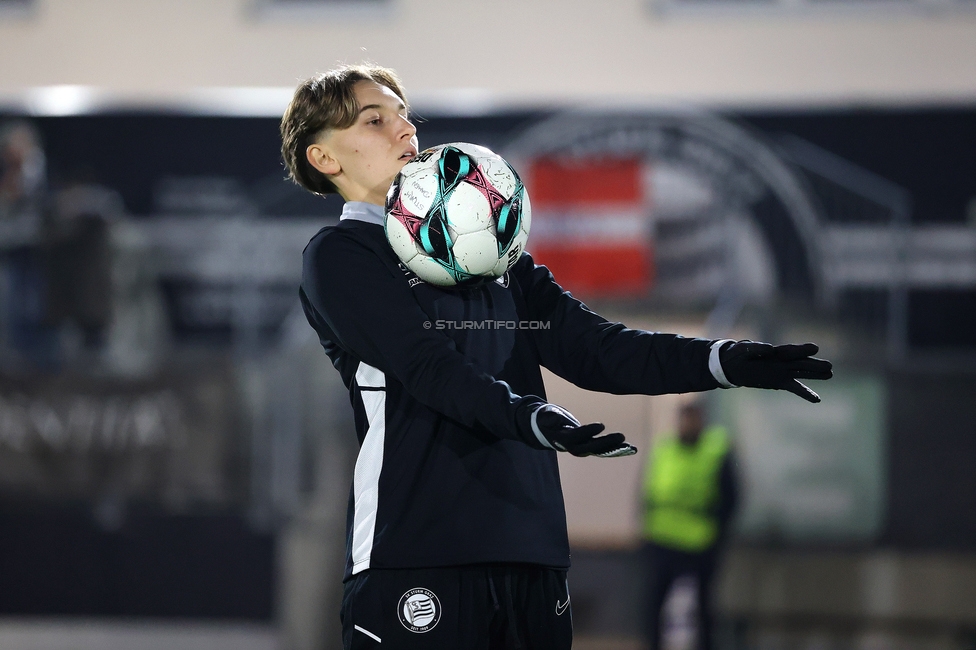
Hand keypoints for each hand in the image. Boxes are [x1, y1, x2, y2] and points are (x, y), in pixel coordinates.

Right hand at [522, 402, 636, 457]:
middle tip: (622, 436)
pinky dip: (617, 449)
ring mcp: (584, 448)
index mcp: (563, 439)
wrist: (548, 432)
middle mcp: (574, 447)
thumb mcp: (545, 416)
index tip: (601, 425)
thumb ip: (549, 417)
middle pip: (592, 447)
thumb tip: (555, 417)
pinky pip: (605, 450)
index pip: (578, 436)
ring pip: (601, 451)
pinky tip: (631, 448)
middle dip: (607, 443)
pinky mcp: (591, 447)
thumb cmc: (547, 420)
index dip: (589, 431)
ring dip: (616, 450)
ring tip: (632, 448)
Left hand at [718, 341, 831, 402]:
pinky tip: (817, 399)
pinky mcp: (779, 382)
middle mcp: (782, 361)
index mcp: (775, 351)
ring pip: (801, 373)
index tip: (814, 348)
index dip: (802, 350)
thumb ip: (757, 348)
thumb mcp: (743, 349)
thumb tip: (772, 349)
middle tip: (829, 367)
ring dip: (814, 375)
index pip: (790, 351)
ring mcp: (782, 372)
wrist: (731, 365)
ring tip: (830, 375)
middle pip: (800, 362)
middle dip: (813, 365)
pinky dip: (805, 393)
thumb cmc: (738, 354)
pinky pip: (794, 387)